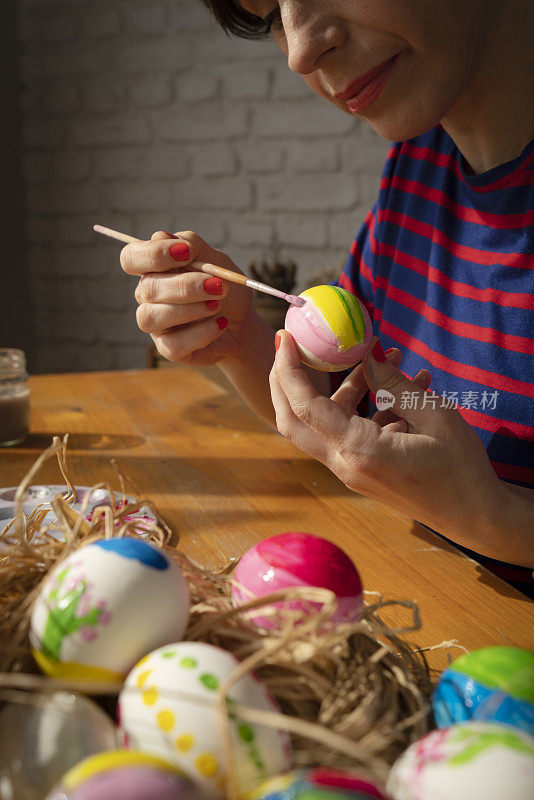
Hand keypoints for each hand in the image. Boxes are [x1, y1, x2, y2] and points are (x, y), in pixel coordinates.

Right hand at [120, 231, 252, 365]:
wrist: (242, 320)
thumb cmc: (224, 286)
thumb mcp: (216, 260)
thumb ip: (193, 246)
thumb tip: (161, 236)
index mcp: (154, 269)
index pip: (131, 258)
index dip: (153, 254)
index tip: (186, 252)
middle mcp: (147, 296)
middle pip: (147, 288)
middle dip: (185, 286)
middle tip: (218, 285)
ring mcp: (155, 325)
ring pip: (152, 317)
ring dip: (189, 309)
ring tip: (218, 304)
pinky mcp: (168, 349)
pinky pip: (174, 344)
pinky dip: (201, 332)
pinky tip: (221, 324)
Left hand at [270, 332, 503, 556]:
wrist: (474, 517)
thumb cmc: (460, 468)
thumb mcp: (433, 414)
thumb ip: (394, 382)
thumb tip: (368, 350)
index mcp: (358, 450)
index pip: (305, 406)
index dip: (290, 369)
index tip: (287, 336)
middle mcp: (345, 464)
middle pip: (293, 421)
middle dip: (284, 383)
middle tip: (292, 346)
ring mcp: (351, 471)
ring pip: (324, 423)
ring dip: (343, 388)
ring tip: (387, 357)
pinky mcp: (362, 470)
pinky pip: (350, 432)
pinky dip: (366, 406)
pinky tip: (404, 387)